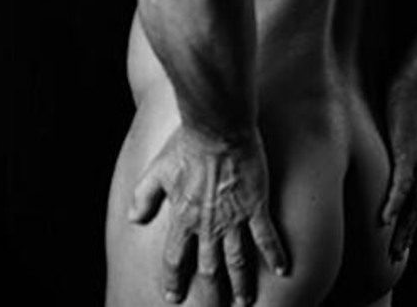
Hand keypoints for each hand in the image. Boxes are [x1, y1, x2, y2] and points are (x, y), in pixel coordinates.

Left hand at [129, 126, 287, 304]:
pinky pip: (266, 237)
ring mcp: (234, 218)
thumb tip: (133, 219)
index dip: (173, 280)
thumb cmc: (186, 143)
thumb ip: (144, 196)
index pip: (174, 259)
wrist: (217, 127)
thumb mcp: (157, 169)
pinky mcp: (256, 206)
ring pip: (237, 261)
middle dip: (211, 293)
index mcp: (183, 217)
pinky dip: (274, 255)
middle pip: (208, 269)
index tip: (173, 296)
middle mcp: (207, 225)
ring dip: (241, 284)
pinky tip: (282, 270)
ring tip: (244, 302)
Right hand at [381, 82, 416, 261]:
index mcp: (416, 162)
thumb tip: (365, 138)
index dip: (408, 220)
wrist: (412, 81)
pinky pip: (402, 186)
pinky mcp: (406, 154)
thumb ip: (382, 136)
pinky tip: (384, 220)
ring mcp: (415, 162)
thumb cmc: (399, 98)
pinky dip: (394, 205)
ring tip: (393, 250)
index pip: (415, 199)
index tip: (398, 239)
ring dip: (403, 229)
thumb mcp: (391, 125)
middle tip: (396, 257)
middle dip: (407, 234)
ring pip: (413, 205)